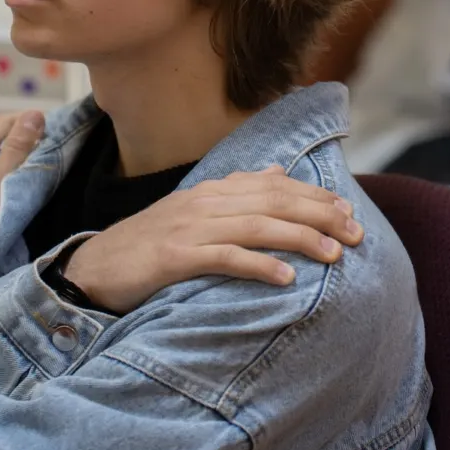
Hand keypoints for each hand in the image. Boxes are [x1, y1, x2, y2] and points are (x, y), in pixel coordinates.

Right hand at [64, 166, 363, 314]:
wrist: (93, 269)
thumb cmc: (148, 245)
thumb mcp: (194, 212)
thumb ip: (235, 192)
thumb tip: (276, 172)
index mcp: (213, 191)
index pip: (275, 185)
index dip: (315, 196)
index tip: (349, 210)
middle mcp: (205, 203)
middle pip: (274, 202)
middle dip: (320, 215)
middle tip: (356, 233)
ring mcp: (189, 228)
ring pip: (256, 226)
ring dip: (300, 238)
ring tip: (334, 253)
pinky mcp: (173, 257)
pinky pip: (223, 258)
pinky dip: (258, 265)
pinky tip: (286, 277)